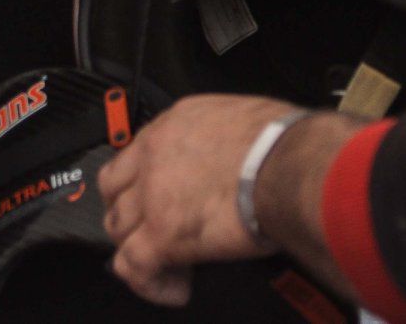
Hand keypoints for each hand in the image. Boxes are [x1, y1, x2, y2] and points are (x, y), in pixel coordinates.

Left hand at [98, 95, 295, 305]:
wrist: (290, 165)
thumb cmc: (283, 142)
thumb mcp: (244, 117)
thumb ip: (223, 136)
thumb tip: (236, 157)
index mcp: (177, 124)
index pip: (136, 152)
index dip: (141, 178)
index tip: (154, 194)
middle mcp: (156, 156)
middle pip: (114, 190)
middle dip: (128, 211)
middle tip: (150, 228)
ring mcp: (154, 196)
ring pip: (117, 228)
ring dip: (138, 247)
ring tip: (167, 262)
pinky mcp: (163, 234)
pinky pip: (134, 266)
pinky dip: (150, 283)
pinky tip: (176, 288)